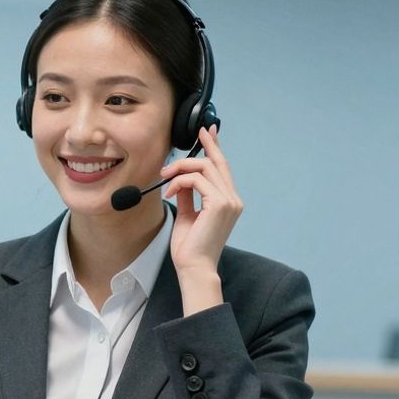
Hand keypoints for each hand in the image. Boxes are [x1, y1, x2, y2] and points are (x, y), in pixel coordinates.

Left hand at [161, 124, 242, 280]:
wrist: (194, 267)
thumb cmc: (190, 247)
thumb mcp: (188, 214)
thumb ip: (188, 194)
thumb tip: (182, 177)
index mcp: (229, 201)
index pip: (223, 167)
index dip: (215, 146)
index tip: (207, 131)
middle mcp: (233, 199)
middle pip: (215, 162)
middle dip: (194, 152)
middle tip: (171, 159)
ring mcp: (229, 201)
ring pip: (204, 167)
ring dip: (179, 169)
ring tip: (164, 179)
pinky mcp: (219, 204)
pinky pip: (195, 180)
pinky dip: (178, 182)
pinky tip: (169, 193)